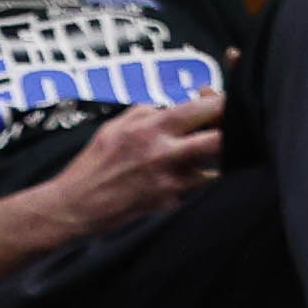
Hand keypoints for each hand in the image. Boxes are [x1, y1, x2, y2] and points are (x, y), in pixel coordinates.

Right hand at [46, 97, 223, 244]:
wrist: (76, 206)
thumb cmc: (92, 165)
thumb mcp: (115, 126)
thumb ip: (146, 112)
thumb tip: (170, 105)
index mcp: (152, 127)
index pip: (202, 107)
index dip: (220, 101)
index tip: (219, 102)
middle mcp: (166, 153)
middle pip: (220, 138)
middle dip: (231, 130)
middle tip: (230, 128)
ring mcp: (171, 181)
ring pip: (216, 167)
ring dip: (217, 160)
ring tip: (207, 154)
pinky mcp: (170, 203)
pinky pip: (197, 189)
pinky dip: (199, 181)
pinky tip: (188, 176)